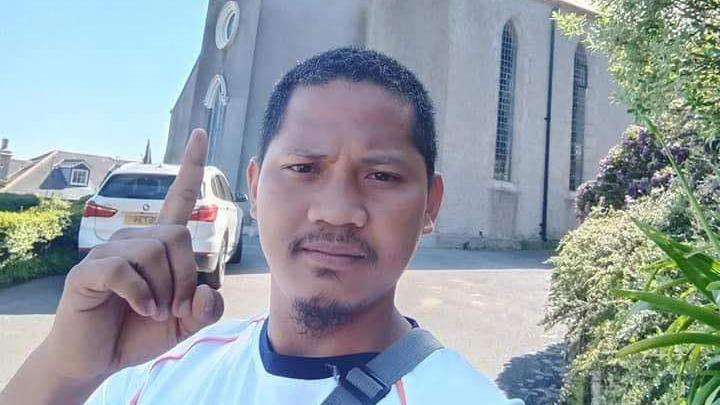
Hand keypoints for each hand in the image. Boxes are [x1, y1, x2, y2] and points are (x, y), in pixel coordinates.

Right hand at [45, 128, 223, 379]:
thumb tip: (206, 291)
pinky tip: (142, 310)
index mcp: (159, 244)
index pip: (178, 198)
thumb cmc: (140, 331)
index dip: (190, 167)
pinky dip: (141, 295)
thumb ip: (206, 308)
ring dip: (163, 291)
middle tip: (176, 307)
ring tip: (155, 312)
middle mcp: (134, 239)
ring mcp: (108, 252)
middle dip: (185, 277)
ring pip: (153, 253)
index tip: (200, 134)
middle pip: (177, 236)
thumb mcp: (184, 322)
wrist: (99, 358)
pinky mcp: (88, 272)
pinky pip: (123, 269)